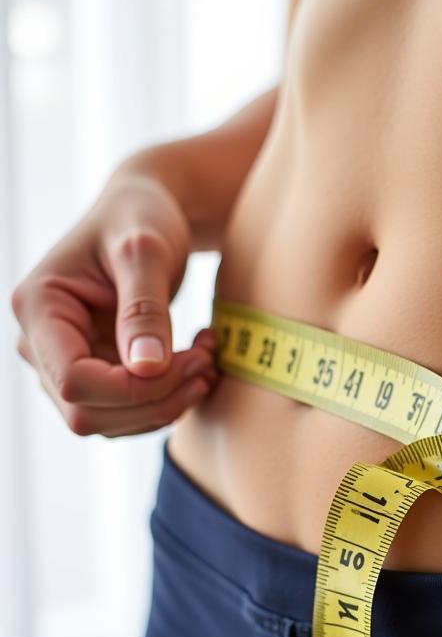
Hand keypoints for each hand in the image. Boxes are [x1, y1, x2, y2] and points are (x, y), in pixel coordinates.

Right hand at [9, 171, 220, 436]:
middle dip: (156, 399)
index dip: (133, 388)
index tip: (189, 360)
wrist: (145, 213)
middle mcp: (40, 342)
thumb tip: (146, 368)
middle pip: (87, 413)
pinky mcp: (96, 373)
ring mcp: (66, 362)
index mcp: (40, 308)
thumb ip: (145, 308)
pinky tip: (197, 364)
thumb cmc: (141, 218)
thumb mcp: (147, 251)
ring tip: (207, 359)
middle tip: (207, 361)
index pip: (73, 380)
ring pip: (108, 423)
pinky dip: (167, 400)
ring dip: (167, 403)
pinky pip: (127, 413)